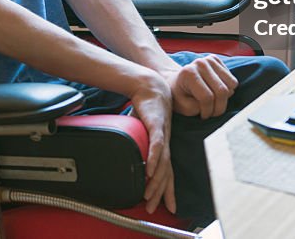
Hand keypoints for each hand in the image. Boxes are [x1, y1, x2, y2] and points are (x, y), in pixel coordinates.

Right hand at [128, 73, 176, 213]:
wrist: (149, 86)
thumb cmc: (147, 108)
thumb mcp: (141, 131)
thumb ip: (137, 144)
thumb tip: (126, 153)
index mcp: (163, 147)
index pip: (167, 173)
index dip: (167, 191)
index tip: (168, 206)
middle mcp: (166, 144)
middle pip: (166, 174)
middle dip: (161, 193)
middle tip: (153, 208)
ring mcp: (163, 135)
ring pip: (162, 163)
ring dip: (156, 181)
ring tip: (150, 195)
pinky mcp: (157, 125)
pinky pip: (158, 145)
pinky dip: (155, 159)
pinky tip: (151, 170)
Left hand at [162, 55, 238, 118]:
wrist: (175, 82)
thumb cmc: (179, 97)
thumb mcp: (184, 108)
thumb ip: (200, 107)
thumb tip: (220, 101)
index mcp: (189, 73)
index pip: (207, 97)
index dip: (208, 111)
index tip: (203, 116)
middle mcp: (200, 63)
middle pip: (222, 91)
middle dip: (219, 108)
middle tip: (211, 113)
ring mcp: (209, 59)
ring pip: (231, 85)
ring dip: (225, 99)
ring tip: (213, 102)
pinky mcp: (217, 60)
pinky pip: (232, 80)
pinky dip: (228, 90)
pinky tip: (215, 91)